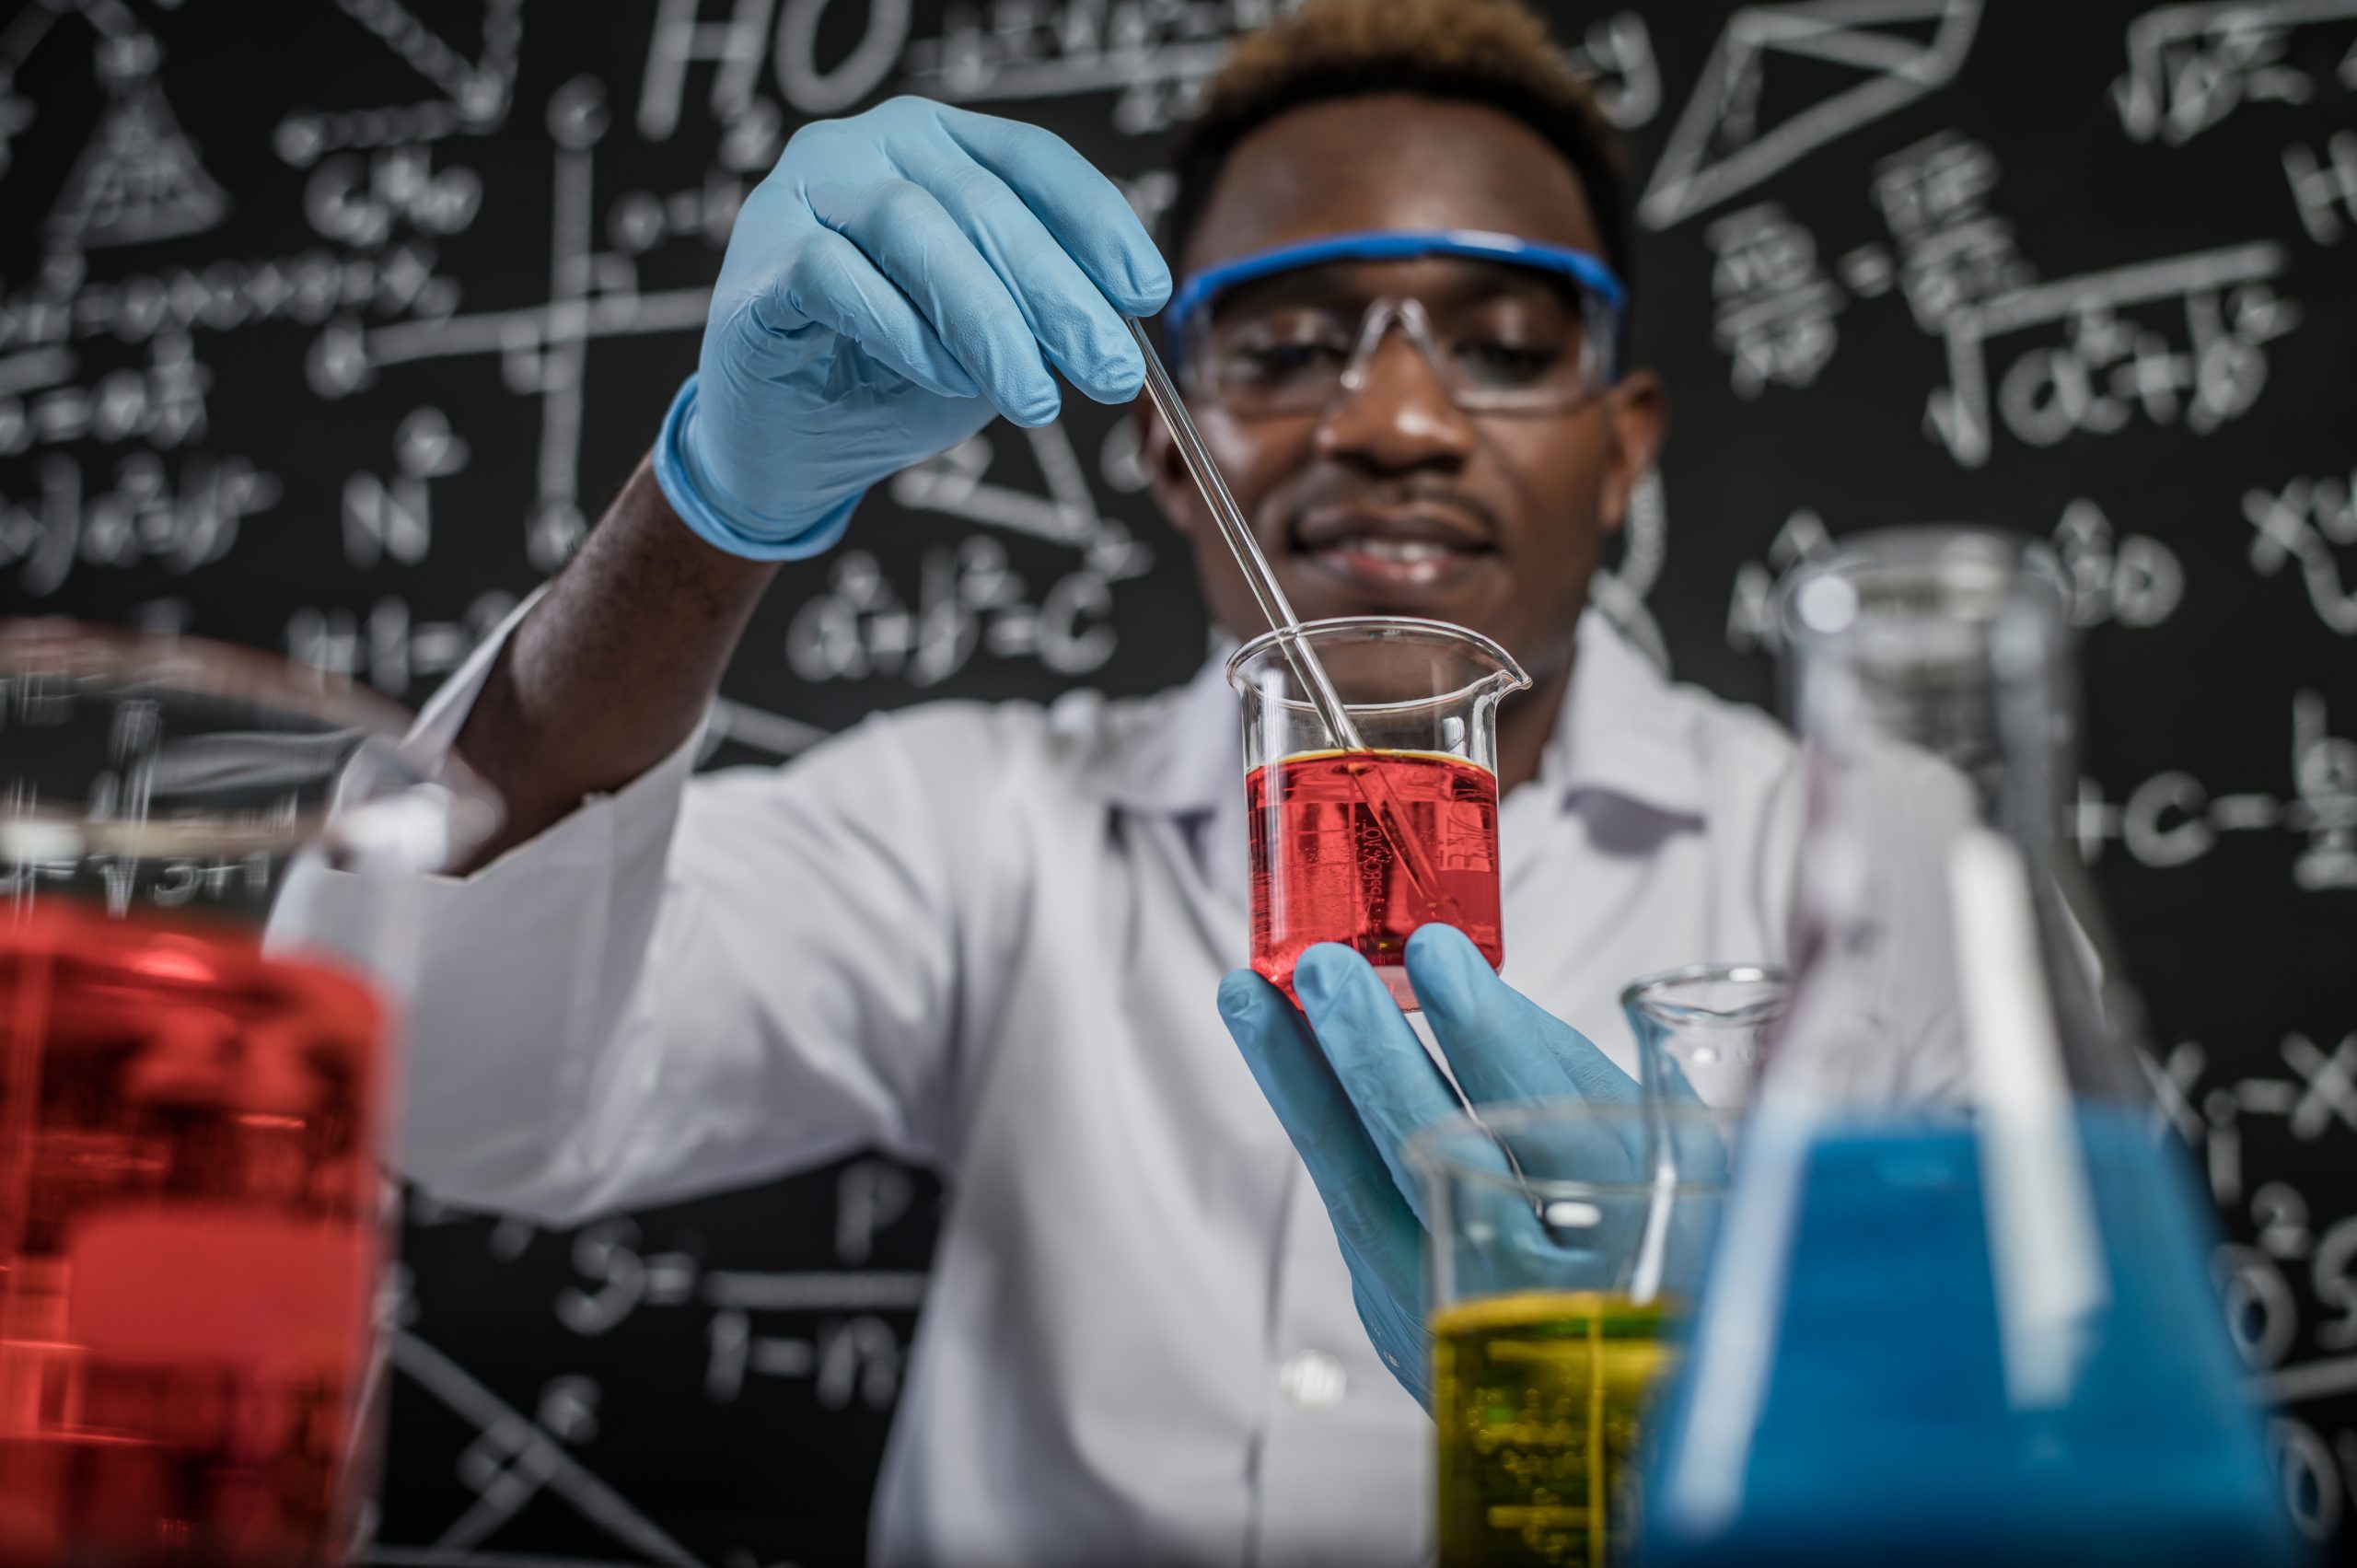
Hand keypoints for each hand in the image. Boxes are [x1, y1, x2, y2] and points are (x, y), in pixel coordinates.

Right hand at [655, 97, 1169, 557]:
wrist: (791, 445)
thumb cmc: (893, 376)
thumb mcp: (994, 345)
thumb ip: (1045, 320)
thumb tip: (1120, 328)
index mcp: (937, 146)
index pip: (1031, 160)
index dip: (1095, 223)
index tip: (1146, 294)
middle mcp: (868, 146)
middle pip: (982, 201)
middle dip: (1058, 294)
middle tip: (1110, 371)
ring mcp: (806, 191)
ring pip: (913, 227)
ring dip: (987, 320)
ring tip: (1032, 398)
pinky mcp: (761, 257)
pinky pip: (837, 276)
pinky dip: (903, 330)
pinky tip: (945, 379)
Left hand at [1216, 924, 1649, 1406]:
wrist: (1627, 1418)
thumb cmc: (1664, 1252)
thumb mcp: (1675, 1166)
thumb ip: (1581, 1081)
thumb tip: (1467, 986)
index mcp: (1632, 1244)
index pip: (1546, 1125)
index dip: (1485, 1033)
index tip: (1433, 952)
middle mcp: (1531, 1292)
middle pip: (1432, 1157)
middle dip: (1369, 1051)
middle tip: (1323, 964)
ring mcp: (1450, 1315)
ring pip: (1357, 1188)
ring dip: (1297, 1083)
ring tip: (1248, 996)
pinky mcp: (1400, 1318)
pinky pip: (1353, 1205)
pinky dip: (1317, 1124)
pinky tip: (1283, 1056)